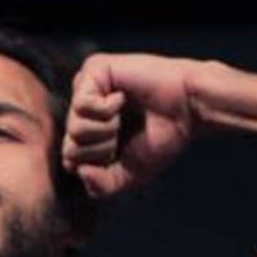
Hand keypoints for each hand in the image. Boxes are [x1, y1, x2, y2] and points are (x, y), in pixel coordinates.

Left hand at [61, 53, 207, 198]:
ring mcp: (86, 88)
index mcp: (87, 133)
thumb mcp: (127, 175)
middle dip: (102, 149)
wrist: (187, 112)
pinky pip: (81, 104)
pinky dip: (106, 110)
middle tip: (123, 132)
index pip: (69, 161)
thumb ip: (99, 186)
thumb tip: (79, 172)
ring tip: (123, 116)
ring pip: (74, 128)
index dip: (97, 165)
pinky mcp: (93, 69)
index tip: (121, 151)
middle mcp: (82, 110)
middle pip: (69, 147)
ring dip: (105, 130)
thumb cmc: (161, 139)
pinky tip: (122, 98)